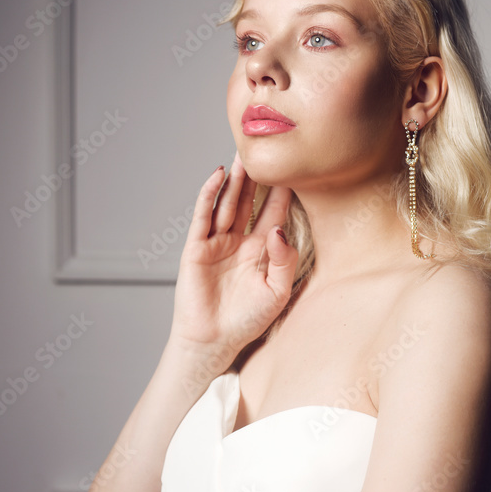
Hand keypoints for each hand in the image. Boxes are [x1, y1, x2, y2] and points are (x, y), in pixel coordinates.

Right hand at [169, 152, 298, 371]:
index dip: (282, 191)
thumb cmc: (247, 321)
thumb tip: (277, 229)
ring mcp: (216, 242)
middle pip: (249, 201)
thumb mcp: (278, 291)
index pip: (274, 212)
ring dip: (235, 180)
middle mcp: (239, 241)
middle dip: (257, 177)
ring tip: (243, 156)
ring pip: (227, 203)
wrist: (214, 342)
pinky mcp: (196, 246)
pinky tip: (218, 176)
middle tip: (265, 150)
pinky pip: (203, 215)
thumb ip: (284, 260)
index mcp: (261, 250)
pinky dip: (209, 194)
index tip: (294, 166)